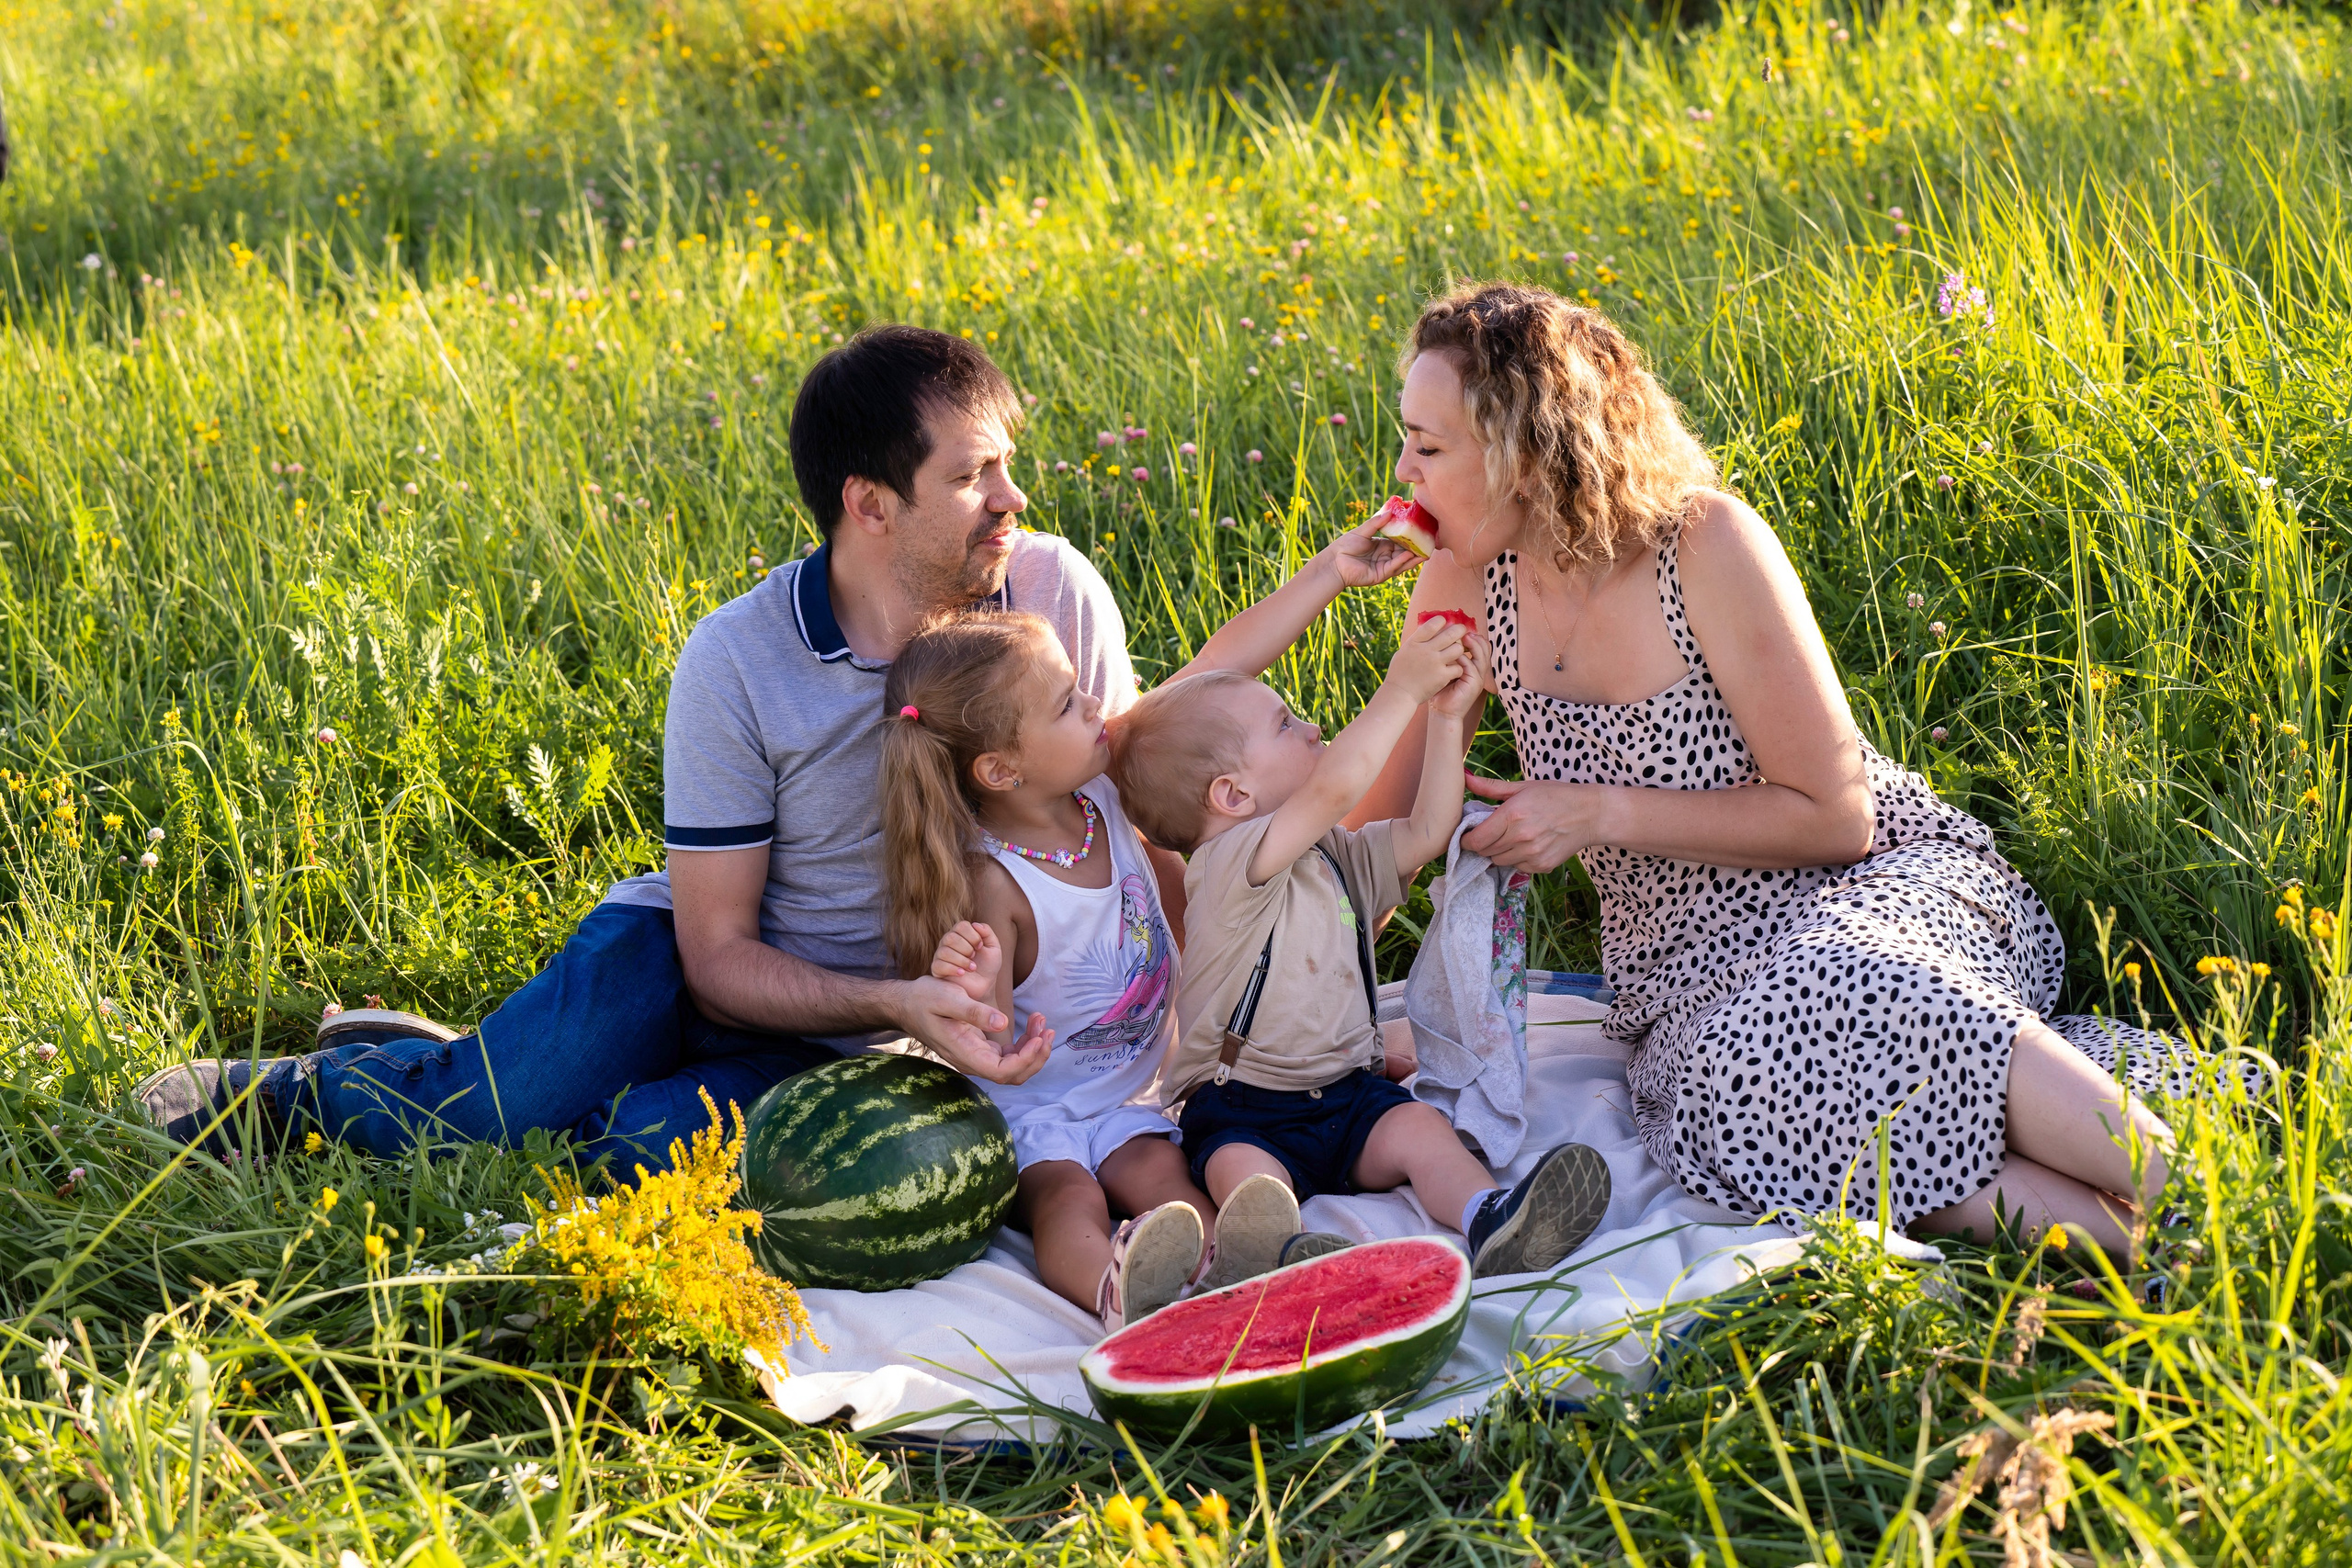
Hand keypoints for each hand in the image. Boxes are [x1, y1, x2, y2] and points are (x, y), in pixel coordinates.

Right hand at [892, 976, 1054, 1083]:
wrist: (908, 1003)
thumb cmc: (924, 999)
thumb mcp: (947, 998)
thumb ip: (973, 1012)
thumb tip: (1003, 1023)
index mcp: (965, 1054)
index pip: (1002, 1072)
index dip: (1025, 1060)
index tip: (1039, 1038)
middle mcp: (973, 1061)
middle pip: (1014, 1075)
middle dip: (1036, 1055)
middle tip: (1047, 1027)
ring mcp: (977, 1056)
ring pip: (1015, 1067)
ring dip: (1034, 1048)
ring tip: (1042, 1021)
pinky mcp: (981, 1048)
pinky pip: (1010, 1055)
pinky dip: (1026, 1042)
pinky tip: (1033, 1024)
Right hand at [930, 920, 1002, 1005]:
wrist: (984, 985)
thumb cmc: (988, 965)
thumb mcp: (994, 947)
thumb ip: (987, 932)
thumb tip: (975, 924)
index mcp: (961, 934)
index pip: (961, 926)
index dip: (973, 936)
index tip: (980, 947)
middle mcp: (948, 942)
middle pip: (950, 937)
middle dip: (967, 949)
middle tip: (974, 957)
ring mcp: (941, 955)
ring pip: (944, 951)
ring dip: (962, 960)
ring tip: (972, 968)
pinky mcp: (937, 969)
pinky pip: (939, 965)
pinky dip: (953, 969)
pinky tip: (962, 973)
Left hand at [1323, 514, 1420, 588]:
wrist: (1334, 562)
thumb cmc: (1345, 546)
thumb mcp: (1362, 531)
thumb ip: (1376, 523)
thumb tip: (1390, 511)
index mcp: (1382, 546)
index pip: (1400, 541)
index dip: (1410, 537)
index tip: (1421, 530)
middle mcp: (1385, 557)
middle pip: (1404, 552)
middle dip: (1417, 548)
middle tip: (1430, 541)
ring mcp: (1383, 567)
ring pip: (1402, 562)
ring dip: (1414, 557)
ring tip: (1427, 551)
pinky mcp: (1380, 575)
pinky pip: (1394, 567)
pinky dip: (1402, 561)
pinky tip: (1410, 555)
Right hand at [1382, 614, 1470, 705]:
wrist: (1399, 694)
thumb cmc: (1400, 673)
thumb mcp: (1404, 652)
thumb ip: (1417, 641)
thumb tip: (1429, 629)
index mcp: (1415, 642)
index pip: (1433, 623)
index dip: (1442, 621)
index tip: (1445, 622)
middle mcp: (1426, 650)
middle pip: (1451, 633)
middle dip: (1459, 630)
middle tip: (1462, 631)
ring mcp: (1435, 663)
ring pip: (1458, 648)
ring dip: (1459, 650)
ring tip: (1456, 653)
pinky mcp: (1442, 676)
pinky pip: (1458, 667)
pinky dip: (1457, 669)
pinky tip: (1452, 671)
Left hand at [1428, 633, 1490, 719]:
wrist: (1442, 712)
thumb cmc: (1440, 691)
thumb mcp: (1444, 669)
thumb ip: (1446, 655)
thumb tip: (1438, 636)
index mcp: (1473, 666)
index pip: (1480, 646)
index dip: (1474, 636)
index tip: (1462, 628)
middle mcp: (1479, 671)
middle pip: (1485, 649)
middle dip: (1476, 638)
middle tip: (1464, 630)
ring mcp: (1478, 678)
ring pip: (1481, 656)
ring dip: (1473, 645)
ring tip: (1464, 637)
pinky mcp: (1474, 685)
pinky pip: (1472, 667)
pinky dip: (1465, 659)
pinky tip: (1455, 655)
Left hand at [1459, 775, 1604, 872]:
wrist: (1590, 814)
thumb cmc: (1555, 796)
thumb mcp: (1523, 787)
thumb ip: (1491, 787)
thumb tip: (1465, 778)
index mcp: (1512, 815)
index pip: (1476, 840)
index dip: (1466, 839)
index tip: (1468, 834)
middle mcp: (1521, 838)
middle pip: (1485, 852)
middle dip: (1483, 843)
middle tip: (1492, 832)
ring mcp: (1532, 855)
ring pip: (1499, 861)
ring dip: (1499, 852)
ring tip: (1511, 837)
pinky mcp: (1542, 866)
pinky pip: (1517, 867)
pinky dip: (1517, 859)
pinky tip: (1528, 845)